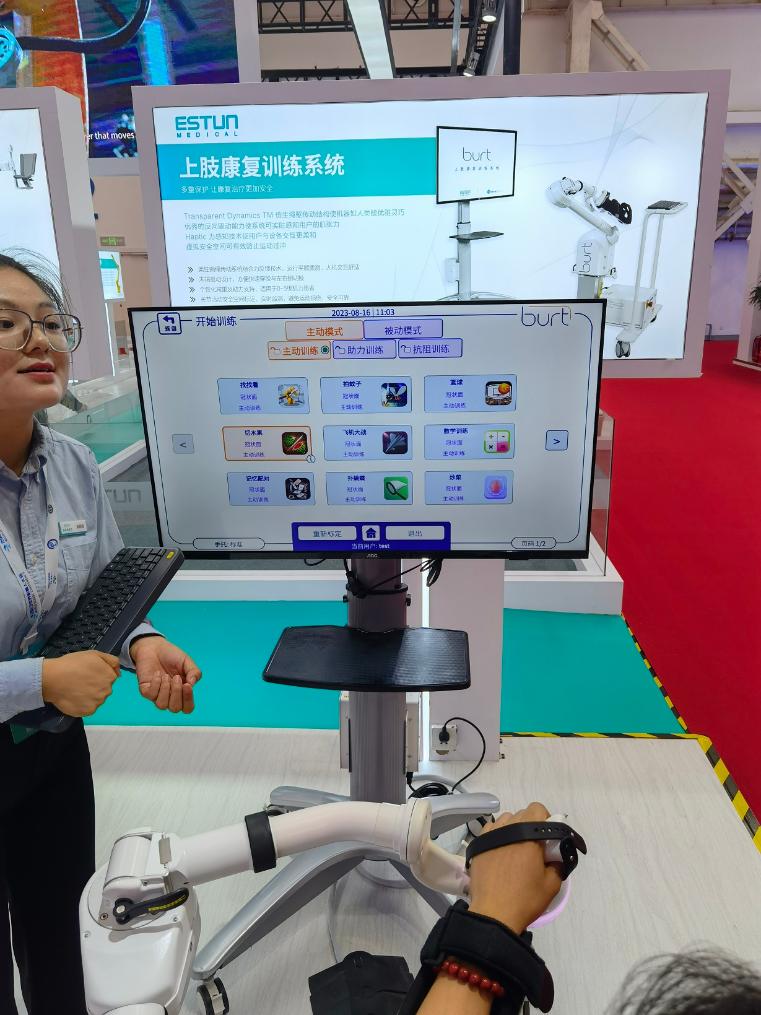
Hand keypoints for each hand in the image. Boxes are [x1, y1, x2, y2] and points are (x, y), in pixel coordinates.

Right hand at [41, 651, 119, 716]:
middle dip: (95, 686)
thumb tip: (119, 673)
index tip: (88, 674)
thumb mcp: (94, 654)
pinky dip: (83, 705)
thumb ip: (111, 661)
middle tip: (81, 681)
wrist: (53, 678)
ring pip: (97, 699)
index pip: (110, 678)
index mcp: (110, 676)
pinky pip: (89, 708)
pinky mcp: (88, 711)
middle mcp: (107, 690)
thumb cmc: (72, 664)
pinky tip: (74, 697)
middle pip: (104, 689)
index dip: (98, 675)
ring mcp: (98, 702)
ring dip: (90, 696)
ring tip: (76, 689)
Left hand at [130, 637, 200, 714]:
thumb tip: (192, 684)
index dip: (188, 700)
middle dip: (176, 693)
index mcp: (182, 692)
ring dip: (165, 689)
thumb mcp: (187, 662)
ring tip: (166, 675)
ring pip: (162, 705)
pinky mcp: (146, 690)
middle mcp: (170, 696)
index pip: (187, 707)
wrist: (154, 647)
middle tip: (176, 677)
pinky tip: (157, 674)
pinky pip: (150, 695)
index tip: (187, 685)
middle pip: (175, 708)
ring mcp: (157, 695)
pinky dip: (156, 684)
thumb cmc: (172, 656)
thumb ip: (194, 672)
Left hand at [468, 803, 562, 933]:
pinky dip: (497, 836)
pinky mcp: (477, 844)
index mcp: (527, 834)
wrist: (493, 914)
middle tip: (534, 849)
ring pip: (505, 820)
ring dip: (513, 829)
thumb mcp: (552, 884)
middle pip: (522, 814)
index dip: (546, 821)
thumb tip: (555, 855)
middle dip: (531, 827)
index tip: (547, 840)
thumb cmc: (524, 898)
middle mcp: (507, 827)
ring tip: (516, 851)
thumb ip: (558, 863)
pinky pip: (490, 830)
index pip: (537, 809)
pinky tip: (500, 853)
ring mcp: (489, 834)